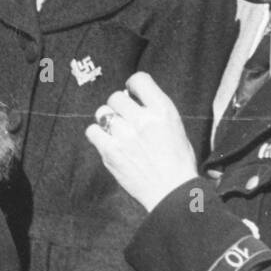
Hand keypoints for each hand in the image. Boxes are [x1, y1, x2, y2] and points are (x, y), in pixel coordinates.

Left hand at [85, 72, 198, 211]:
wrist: (172, 191)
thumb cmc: (178, 160)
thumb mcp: (175, 127)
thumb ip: (154, 111)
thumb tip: (131, 98)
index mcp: (163, 110)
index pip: (139, 80)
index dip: (133, 86)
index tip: (133, 94)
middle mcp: (143, 119)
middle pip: (116, 96)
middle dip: (119, 105)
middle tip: (125, 117)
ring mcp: (125, 136)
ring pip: (102, 112)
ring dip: (108, 119)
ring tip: (117, 131)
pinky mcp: (110, 152)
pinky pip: (92, 131)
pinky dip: (98, 135)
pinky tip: (109, 141)